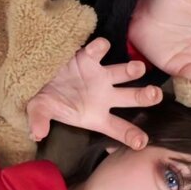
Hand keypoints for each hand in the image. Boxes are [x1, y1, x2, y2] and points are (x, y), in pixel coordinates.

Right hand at [26, 38, 162, 148]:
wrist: (35, 76)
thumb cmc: (45, 99)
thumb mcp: (40, 111)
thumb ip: (40, 120)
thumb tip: (36, 133)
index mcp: (96, 115)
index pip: (118, 128)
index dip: (130, 135)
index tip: (142, 142)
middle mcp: (104, 95)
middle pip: (132, 97)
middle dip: (145, 96)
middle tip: (155, 94)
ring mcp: (100, 75)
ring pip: (124, 72)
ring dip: (132, 69)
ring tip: (138, 68)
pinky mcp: (90, 57)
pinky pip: (99, 50)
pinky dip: (100, 47)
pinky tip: (101, 46)